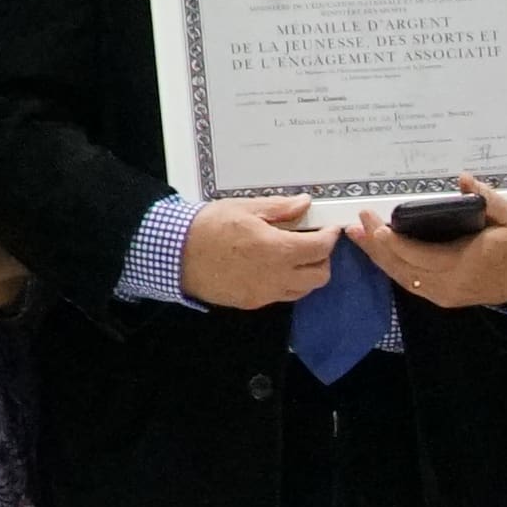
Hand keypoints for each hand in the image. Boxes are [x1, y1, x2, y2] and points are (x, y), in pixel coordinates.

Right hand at [177, 196, 336, 310]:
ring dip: (307, 274)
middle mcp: (276, 277)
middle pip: (320, 276)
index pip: (320, 249)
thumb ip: (280, 209)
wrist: (176, 255)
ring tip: (294, 255)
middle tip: (313, 242)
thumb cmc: (209, 226)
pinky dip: (288, 283)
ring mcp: (264, 294)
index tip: (329, 228)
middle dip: (323, 258)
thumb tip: (305, 203)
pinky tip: (274, 267)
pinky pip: (281, 296)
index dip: (330, 237)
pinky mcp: (252, 302)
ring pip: (303, 290)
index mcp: (278, 250)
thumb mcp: (246, 209)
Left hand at [351, 179, 506, 312]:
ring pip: (402, 277)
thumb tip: (464, 180)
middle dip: (377, 246)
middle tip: (358, 223)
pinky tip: (378, 250)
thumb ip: (489, 199)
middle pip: (402, 268)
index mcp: (462, 264)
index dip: (394, 242)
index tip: (376, 225)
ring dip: (378, 257)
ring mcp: (442, 293)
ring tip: (357, 236)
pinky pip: (410, 282)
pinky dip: (391, 265)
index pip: (419, 255)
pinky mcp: (441, 295)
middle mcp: (446, 284)